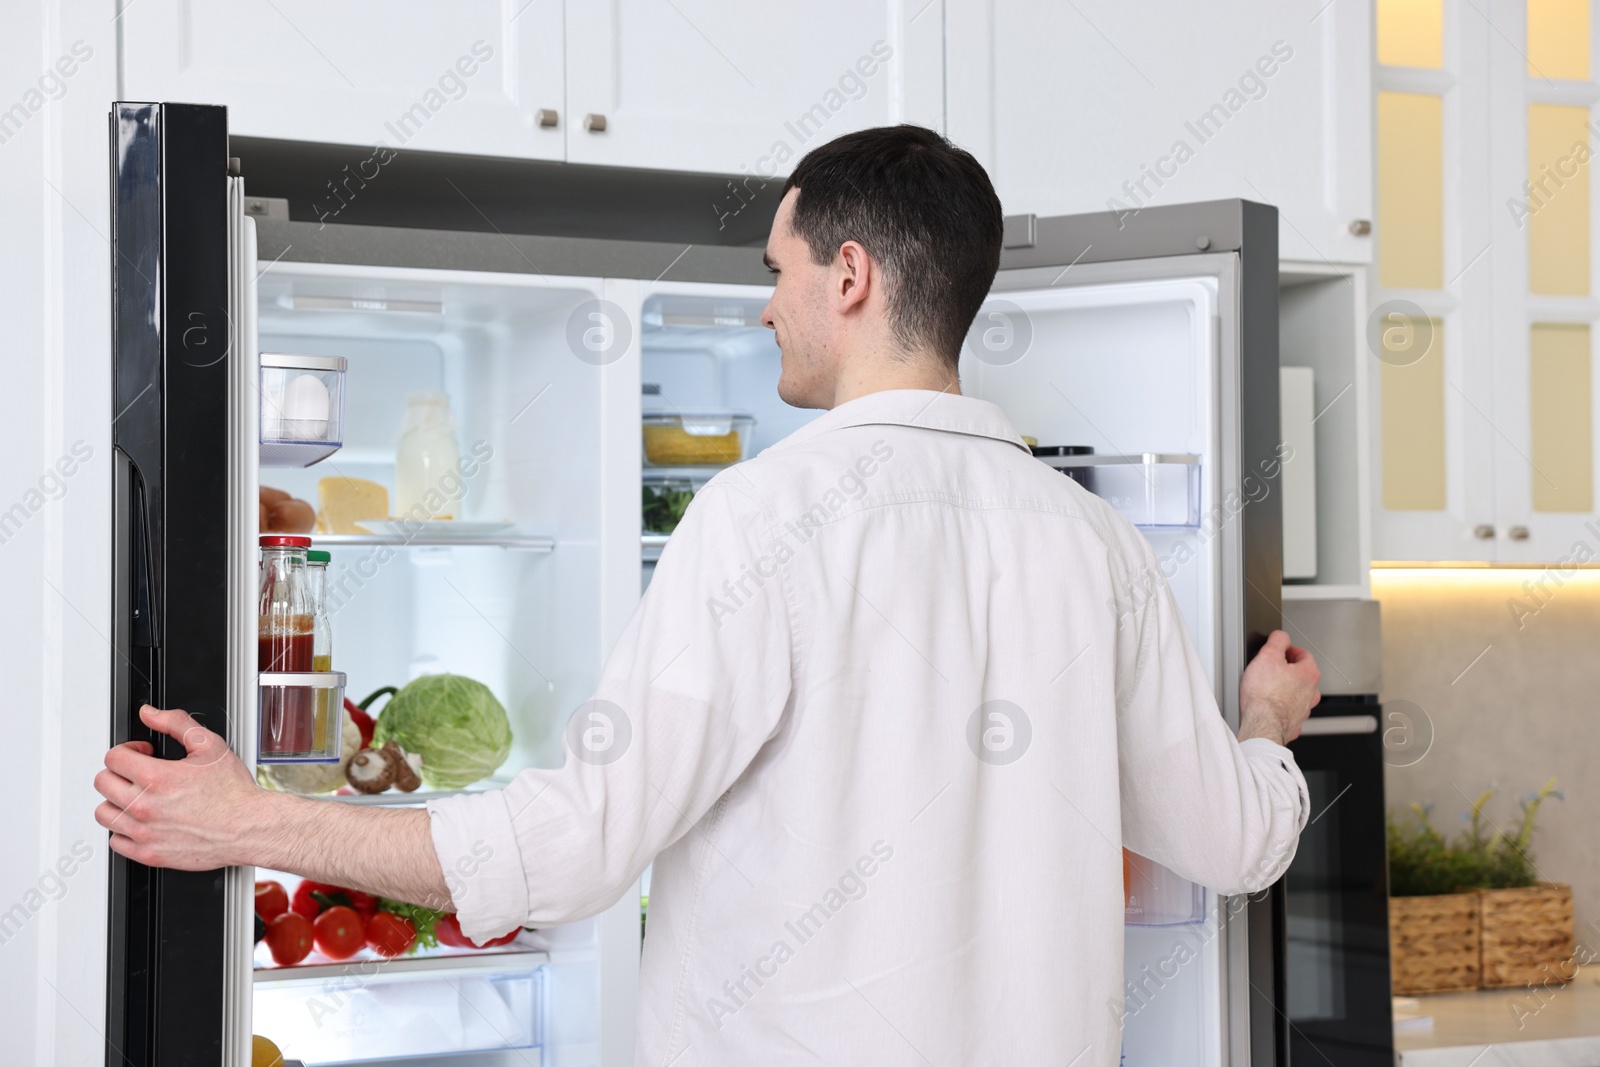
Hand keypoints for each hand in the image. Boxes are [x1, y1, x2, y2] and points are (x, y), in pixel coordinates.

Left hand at [94, 704, 265, 869]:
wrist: (247, 827)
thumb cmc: (232, 792)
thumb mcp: (209, 745)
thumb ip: (176, 723)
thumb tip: (150, 714)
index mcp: (155, 778)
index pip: (113, 758)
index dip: (128, 750)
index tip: (142, 754)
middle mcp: (144, 806)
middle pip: (103, 783)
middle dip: (119, 772)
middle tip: (138, 773)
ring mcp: (143, 832)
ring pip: (103, 812)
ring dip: (117, 801)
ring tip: (137, 797)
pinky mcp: (148, 853)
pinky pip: (115, 841)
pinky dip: (123, 830)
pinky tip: (142, 821)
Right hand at [1237, 630, 1319, 745]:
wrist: (1262, 724)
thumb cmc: (1264, 695)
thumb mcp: (1267, 655)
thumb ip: (1277, 641)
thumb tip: (1281, 636)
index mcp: (1309, 674)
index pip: (1303, 654)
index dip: (1288, 649)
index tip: (1278, 650)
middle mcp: (1311, 693)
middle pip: (1301, 674)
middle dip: (1286, 670)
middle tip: (1269, 670)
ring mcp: (1304, 710)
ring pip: (1296, 693)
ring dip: (1284, 689)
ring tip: (1267, 689)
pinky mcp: (1294, 723)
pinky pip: (1288, 711)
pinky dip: (1280, 707)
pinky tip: (1268, 706)